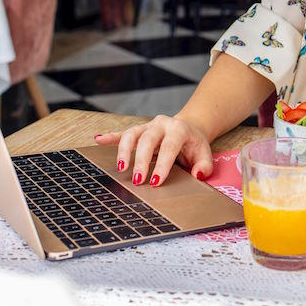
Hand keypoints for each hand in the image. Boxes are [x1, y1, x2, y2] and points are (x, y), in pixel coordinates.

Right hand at [94, 114, 213, 186]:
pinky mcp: (139, 130)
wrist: (190, 127)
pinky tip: (99, 139)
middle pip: (148, 140)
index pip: (169, 147)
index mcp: (179, 129)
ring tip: (120, 168)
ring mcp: (148, 126)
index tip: (156, 181)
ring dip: (123, 150)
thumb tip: (198, 175)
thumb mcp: (205, 154)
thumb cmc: (195, 144)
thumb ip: (204, 166)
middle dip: (141, 160)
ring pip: (132, 134)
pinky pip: (123, 133)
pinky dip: (111, 136)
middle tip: (138, 180)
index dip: (162, 164)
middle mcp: (162, 124)